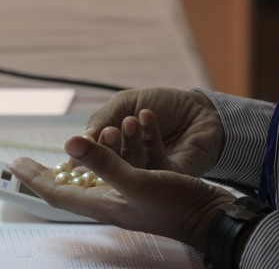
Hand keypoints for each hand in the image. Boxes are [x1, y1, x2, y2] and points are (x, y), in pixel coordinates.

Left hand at [10, 136, 233, 249]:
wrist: (219, 217)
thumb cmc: (178, 206)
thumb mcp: (138, 182)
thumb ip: (104, 163)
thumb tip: (69, 144)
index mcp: (104, 205)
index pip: (58, 193)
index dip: (34, 178)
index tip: (14, 165)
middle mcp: (114, 200)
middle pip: (71, 184)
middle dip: (48, 170)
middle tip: (26, 158)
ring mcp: (131, 192)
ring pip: (98, 170)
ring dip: (89, 151)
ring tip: (75, 138)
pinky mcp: (149, 183)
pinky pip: (126, 161)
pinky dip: (122, 144)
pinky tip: (128, 125)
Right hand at [84, 88, 222, 175]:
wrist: (199, 109)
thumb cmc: (162, 104)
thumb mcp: (125, 103)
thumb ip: (103, 119)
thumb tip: (81, 139)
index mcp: (112, 147)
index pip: (90, 158)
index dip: (84, 153)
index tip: (79, 144)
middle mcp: (127, 163)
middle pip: (107, 166)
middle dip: (105, 148)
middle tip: (109, 132)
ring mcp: (147, 172)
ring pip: (129, 167)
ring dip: (128, 142)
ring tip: (130, 120)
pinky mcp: (169, 177)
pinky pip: (155, 165)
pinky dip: (150, 137)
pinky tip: (147, 116)